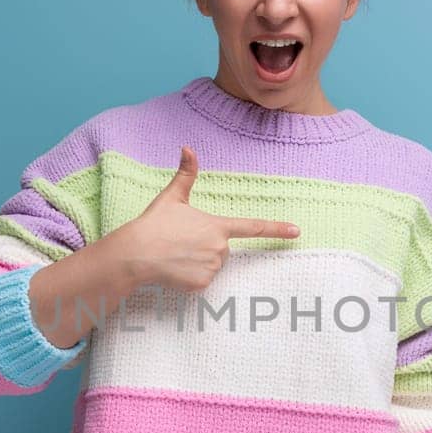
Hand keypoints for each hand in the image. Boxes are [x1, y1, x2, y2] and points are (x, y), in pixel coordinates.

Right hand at [105, 145, 299, 292]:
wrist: (135, 254)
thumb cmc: (153, 224)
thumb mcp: (171, 198)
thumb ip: (185, 174)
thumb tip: (188, 147)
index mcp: (216, 225)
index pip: (252, 227)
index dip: (276, 229)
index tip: (296, 231)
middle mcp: (219, 247)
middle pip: (222, 250)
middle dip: (205, 247)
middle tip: (182, 242)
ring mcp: (211, 268)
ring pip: (212, 266)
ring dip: (197, 263)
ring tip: (176, 255)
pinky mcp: (201, 285)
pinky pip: (202, 282)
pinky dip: (189, 278)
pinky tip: (174, 269)